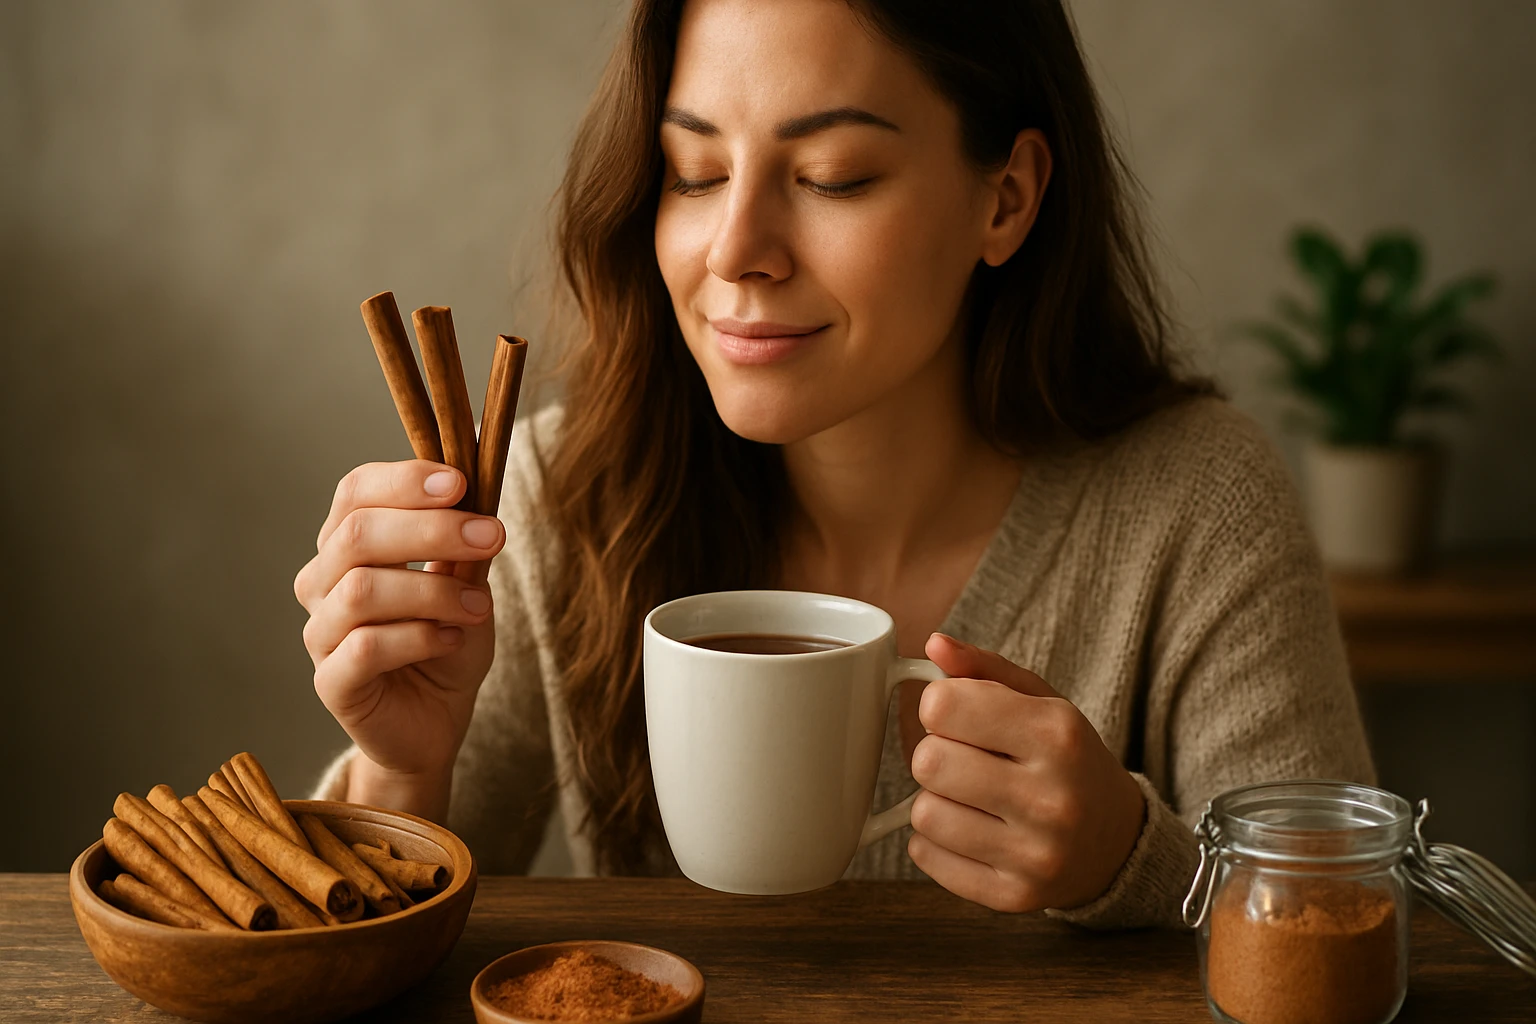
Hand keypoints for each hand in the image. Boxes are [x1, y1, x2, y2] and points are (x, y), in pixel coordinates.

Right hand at [292, 461, 505, 812]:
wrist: (438, 719)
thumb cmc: (447, 640)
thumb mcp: (467, 583)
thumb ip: (463, 543)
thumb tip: (476, 489)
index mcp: (347, 544)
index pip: (355, 492)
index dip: (404, 480)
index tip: (461, 483)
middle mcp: (323, 582)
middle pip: (356, 535)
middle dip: (431, 530)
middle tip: (492, 535)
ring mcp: (320, 633)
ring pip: (362, 591)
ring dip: (433, 591)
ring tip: (480, 604)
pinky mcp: (332, 682)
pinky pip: (366, 647)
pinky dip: (419, 637)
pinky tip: (451, 639)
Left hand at [906, 633, 1145, 912]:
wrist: (1117, 842)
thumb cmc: (1067, 760)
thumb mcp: (1041, 702)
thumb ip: (983, 668)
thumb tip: (933, 642)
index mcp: (1059, 735)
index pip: (945, 706)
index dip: (940, 705)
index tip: (957, 714)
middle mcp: (1052, 797)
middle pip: (928, 762)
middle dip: (936, 754)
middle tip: (964, 759)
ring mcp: (1035, 854)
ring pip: (924, 814)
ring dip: (936, 800)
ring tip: (970, 797)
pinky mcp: (1014, 896)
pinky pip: (926, 858)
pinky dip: (935, 842)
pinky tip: (970, 830)